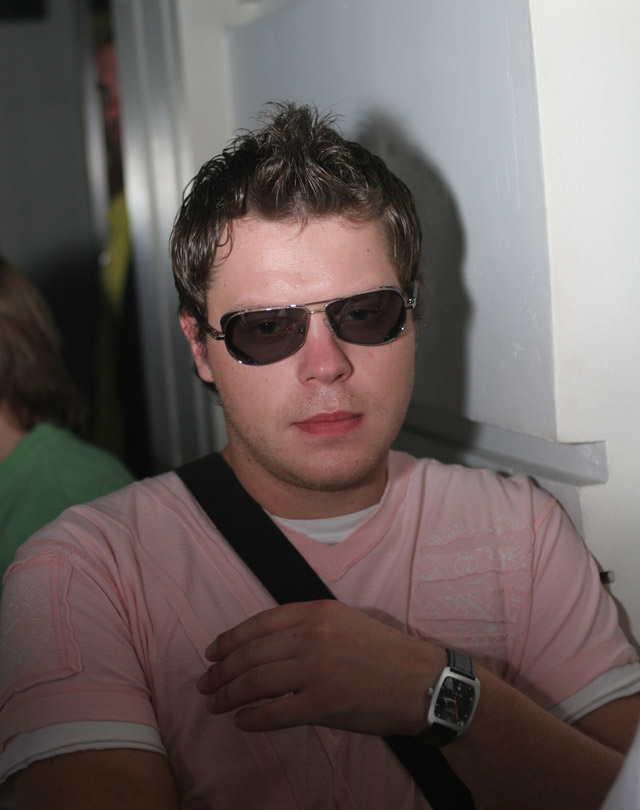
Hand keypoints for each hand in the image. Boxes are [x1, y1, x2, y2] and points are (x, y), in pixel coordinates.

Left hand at [196, 600, 443, 734]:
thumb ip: (308, 625)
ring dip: (230, 695)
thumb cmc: (384, 652)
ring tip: (216, 704)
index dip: (229, 640)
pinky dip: (253, 718)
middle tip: (205, 684)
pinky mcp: (325, 704)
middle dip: (221, 671)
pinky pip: (276, 713)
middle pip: (251, 654)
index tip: (211, 653)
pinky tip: (243, 722)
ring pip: (257, 682)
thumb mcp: (345, 621)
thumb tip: (266, 643)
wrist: (423, 681)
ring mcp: (318, 670)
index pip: (258, 624)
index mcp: (317, 611)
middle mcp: (313, 636)